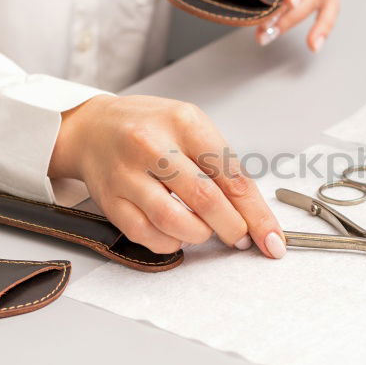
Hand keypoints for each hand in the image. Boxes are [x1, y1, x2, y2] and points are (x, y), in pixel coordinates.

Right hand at [49, 95, 285, 257]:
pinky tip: (177, 232)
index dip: (256, 213)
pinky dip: (171, 242)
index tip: (272, 238)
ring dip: (201, 235)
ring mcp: (127, 174)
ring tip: (206, 230)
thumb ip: (220, 164)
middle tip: (241, 238)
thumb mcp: (190, 127)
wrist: (93, 129)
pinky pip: (147, 235)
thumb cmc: (150, 127)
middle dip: (233, 228)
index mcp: (183, 122)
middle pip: (206, 200)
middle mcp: (152, 145)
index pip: (230, 174)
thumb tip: (252, 212)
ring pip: (175, 222)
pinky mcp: (109, 200)